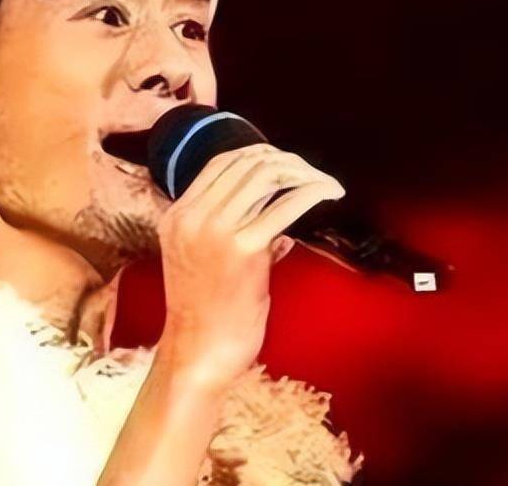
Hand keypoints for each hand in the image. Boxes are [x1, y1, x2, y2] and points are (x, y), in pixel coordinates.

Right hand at [154, 143, 344, 386]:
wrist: (198, 354)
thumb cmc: (208, 315)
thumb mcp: (201, 262)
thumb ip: (230, 232)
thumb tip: (278, 219)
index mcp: (177, 215)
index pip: (220, 162)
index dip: (260, 153)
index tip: (288, 164)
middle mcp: (192, 217)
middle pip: (246, 162)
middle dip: (287, 161)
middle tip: (313, 174)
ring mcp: (215, 230)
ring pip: (267, 175)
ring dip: (304, 172)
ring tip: (325, 183)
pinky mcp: (243, 249)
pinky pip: (286, 204)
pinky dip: (314, 191)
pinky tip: (330, 193)